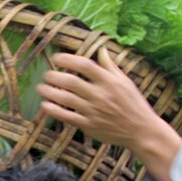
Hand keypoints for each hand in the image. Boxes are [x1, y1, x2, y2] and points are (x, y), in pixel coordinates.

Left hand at [37, 47, 181, 180]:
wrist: (141, 131)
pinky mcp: (89, 126)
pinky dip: (54, 111)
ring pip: (66, 99)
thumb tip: (101, 49)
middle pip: (71, 82)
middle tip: (46, 74)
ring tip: (41, 88)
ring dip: (50, 92)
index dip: (68, 59)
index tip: (56, 57)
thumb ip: (110, 66)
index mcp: (109, 81)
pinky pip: (68, 117)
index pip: (85, 65)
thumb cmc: (133, 104)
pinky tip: (45, 105)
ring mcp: (94, 111)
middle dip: (54, 76)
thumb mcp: (125, 82)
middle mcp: (100, 95)